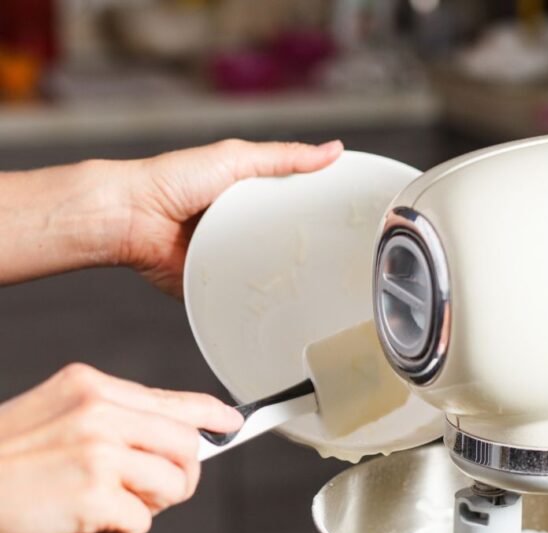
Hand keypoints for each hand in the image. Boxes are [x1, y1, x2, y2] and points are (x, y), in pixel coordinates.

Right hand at [0, 363, 241, 532]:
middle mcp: (99, 411)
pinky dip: (121, 531)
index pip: (172, 399)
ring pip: (174, 484)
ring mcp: (98, 449)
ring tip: (109, 506)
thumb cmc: (5, 461)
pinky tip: (89, 524)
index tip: (232, 423)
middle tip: (147, 492)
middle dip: (179, 477)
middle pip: (187, 447)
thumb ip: (116, 421)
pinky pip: (142, 520)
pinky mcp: (93, 492)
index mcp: (93, 387)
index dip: (211, 414)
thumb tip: (178, 439)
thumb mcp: (59, 418)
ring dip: (150, 506)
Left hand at [114, 139, 343, 296]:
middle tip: (339, 257)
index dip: (321, 210)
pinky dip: (260, 299)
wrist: (133, 220)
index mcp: (249, 197)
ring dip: (287, 277)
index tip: (350, 220)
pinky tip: (282, 300)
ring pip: (271, 271)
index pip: (295, 204)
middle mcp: (242, 228)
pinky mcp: (218, 285)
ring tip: (316, 281)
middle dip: (308, 249)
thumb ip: (284, 158)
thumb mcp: (236, 159)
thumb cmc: (172, 180)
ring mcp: (231, 258)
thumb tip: (333, 151)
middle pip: (286, 240)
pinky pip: (246, 294)